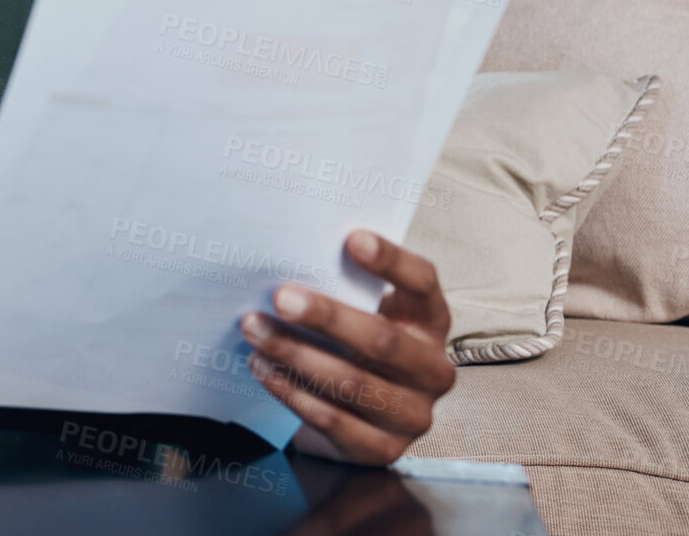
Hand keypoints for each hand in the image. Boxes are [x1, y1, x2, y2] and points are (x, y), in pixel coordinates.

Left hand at [240, 230, 455, 465]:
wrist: (360, 416)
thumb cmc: (355, 346)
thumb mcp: (361, 312)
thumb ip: (343, 284)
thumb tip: (291, 250)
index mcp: (431, 322)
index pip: (422, 284)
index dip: (392, 262)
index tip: (352, 239)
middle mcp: (433, 369)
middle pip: (383, 340)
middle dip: (328, 317)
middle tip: (280, 297)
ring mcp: (413, 414)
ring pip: (353, 383)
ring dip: (296, 354)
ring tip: (256, 330)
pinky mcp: (383, 449)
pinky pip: (333, 420)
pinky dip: (292, 391)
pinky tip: (262, 367)